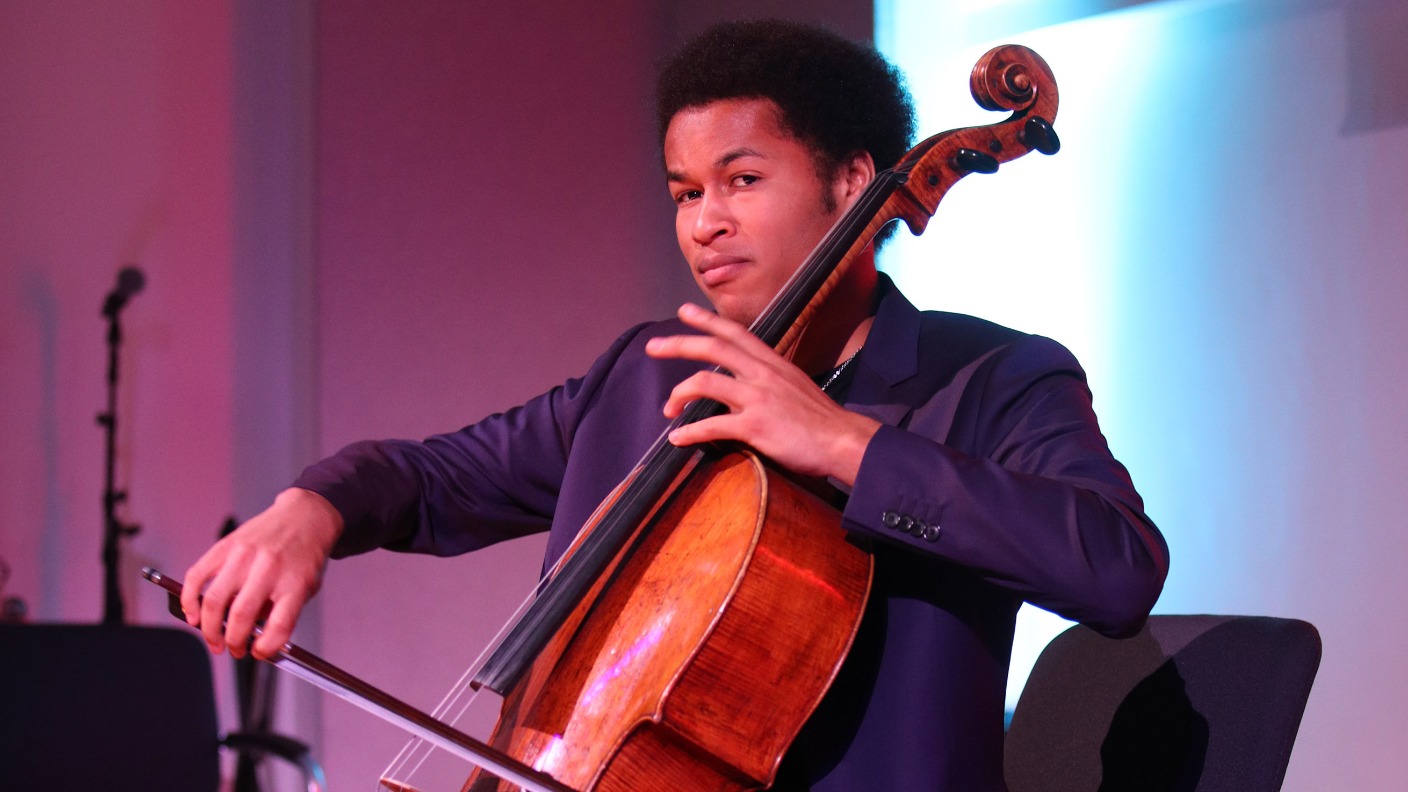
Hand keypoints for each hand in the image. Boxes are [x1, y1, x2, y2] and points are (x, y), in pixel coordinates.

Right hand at [180, 487, 342, 658]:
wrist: (303, 517)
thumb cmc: (304, 555)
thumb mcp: (307, 587)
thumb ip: (283, 613)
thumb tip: (256, 640)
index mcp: (295, 582)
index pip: (279, 625)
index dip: (266, 648)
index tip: (258, 653)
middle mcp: (269, 568)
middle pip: (241, 616)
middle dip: (232, 642)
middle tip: (233, 650)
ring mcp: (245, 555)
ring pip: (214, 601)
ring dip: (209, 629)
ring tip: (214, 639)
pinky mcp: (226, 546)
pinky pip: (197, 576)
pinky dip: (189, 600)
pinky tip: (193, 614)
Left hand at [645, 303, 879, 486]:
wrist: (844, 441)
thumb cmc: (822, 420)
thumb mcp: (795, 387)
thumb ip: (768, 382)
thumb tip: (744, 387)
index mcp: (773, 363)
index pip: (735, 332)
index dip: (707, 320)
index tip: (684, 311)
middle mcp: (763, 374)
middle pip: (713, 348)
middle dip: (678, 344)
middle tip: (653, 346)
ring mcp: (759, 399)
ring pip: (705, 383)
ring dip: (678, 394)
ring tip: (667, 408)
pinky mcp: (756, 427)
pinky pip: (712, 425)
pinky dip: (689, 432)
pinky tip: (677, 438)